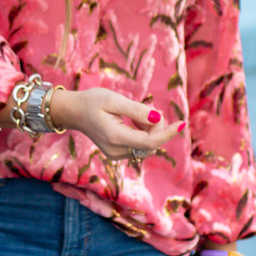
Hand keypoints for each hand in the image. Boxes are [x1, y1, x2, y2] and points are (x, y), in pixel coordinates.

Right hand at [51, 86, 180, 160]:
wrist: (74, 112)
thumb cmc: (92, 101)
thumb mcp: (114, 100)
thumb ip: (137, 110)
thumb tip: (158, 119)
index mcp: (115, 137)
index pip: (150, 142)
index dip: (168, 133)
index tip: (182, 123)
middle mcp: (116, 150)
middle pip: (150, 144)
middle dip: (156, 126)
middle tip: (146, 107)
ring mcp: (116, 155)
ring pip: (146, 146)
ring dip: (149, 130)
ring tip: (135, 113)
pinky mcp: (117, 154)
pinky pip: (139, 146)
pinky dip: (142, 133)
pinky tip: (132, 122)